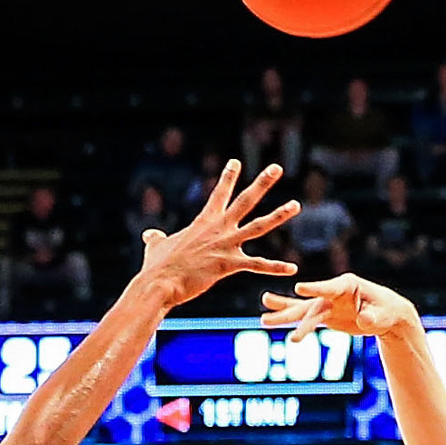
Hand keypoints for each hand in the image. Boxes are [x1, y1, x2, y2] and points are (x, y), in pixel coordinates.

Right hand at [140, 161, 297, 307]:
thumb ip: (156, 239)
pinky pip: (257, 265)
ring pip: (259, 226)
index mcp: (204, 222)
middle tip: (277, 168)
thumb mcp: (155, 247)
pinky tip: (292, 269)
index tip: (236, 162)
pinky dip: (275, 268)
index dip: (228, 177)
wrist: (159, 283)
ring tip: (296, 204)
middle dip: (262, 183)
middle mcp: (218, 228)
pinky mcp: (228, 265)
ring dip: (279, 215)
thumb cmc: (157, 267)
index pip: (219, 194)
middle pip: (245, 200)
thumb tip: (149, 235)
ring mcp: (225, 245)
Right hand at [260, 272, 416, 341]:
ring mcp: (327, 303)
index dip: (315, 288)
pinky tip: (269, 317)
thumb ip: (372, 318)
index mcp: (348, 285)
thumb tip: (363, 320)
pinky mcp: (324, 314)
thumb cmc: (388, 311)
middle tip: (270, 313)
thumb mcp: (383, 315)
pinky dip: (287, 316)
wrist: (386, 315)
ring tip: (263, 321)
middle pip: (310, 303)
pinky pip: (304, 317)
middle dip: (291, 310)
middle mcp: (333, 292)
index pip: (328, 288)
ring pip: (302, 310)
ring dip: (283, 315)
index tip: (299, 287)